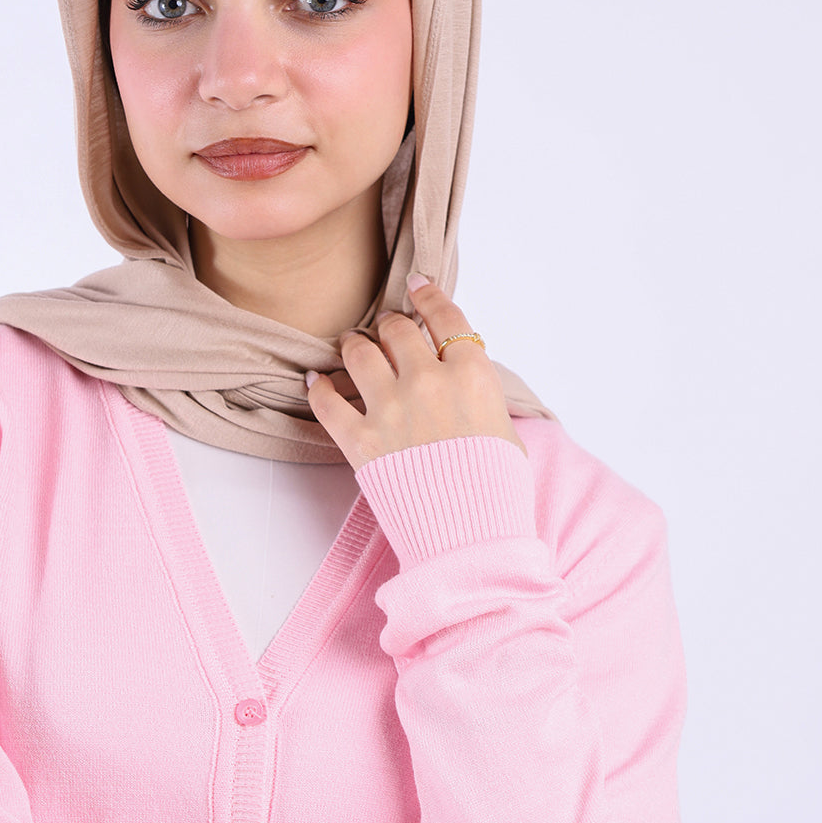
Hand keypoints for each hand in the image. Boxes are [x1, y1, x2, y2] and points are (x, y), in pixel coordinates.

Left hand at [305, 274, 526, 469]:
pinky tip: (315, 380)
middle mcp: (428, 382)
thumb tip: (465, 379)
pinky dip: (318, 387)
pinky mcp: (361, 440)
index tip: (416, 285)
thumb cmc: (497, 490)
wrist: (472, 537)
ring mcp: (391, 409)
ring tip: (351, 346)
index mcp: (471, 375)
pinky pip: (327, 401)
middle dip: (389, 326)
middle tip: (384, 330)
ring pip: (359, 352)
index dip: (428, 296)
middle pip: (397, 330)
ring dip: (353, 345)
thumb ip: (481, 394)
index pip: (445, 317)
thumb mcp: (506, 430)